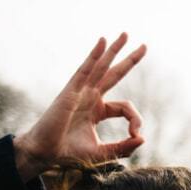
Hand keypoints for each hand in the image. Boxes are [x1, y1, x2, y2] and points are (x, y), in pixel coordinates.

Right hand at [13, 34, 146, 179]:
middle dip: (129, 59)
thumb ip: (124, 147)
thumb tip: (143, 139)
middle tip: (145, 45)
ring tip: (125, 34)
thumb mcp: (103, 152)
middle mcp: (90, 97)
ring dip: (113, 50)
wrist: (45, 154)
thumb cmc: (69, 153)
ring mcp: (80, 92)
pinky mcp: (70, 91)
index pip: (125, 107)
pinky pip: (85, 69)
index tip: (136, 134)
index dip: (135, 119)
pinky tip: (103, 41)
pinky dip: (94, 55)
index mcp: (98, 110)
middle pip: (114, 74)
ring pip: (100, 67)